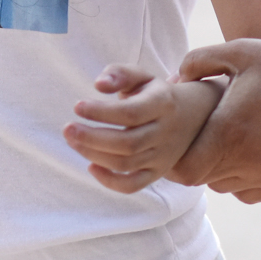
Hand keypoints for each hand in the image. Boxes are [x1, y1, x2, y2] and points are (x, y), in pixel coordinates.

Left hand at [64, 65, 223, 193]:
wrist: (192, 116)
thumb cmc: (154, 93)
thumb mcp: (142, 76)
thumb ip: (119, 74)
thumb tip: (99, 85)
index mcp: (163, 103)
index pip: (131, 113)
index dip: (101, 112)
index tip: (77, 106)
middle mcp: (165, 132)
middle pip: (127, 143)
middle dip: (92, 138)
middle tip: (68, 129)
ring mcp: (162, 156)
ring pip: (126, 163)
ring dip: (94, 155)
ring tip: (73, 141)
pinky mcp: (157, 172)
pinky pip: (133, 185)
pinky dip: (109, 181)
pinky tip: (91, 166)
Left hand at [168, 39, 260, 203]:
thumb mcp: (238, 51)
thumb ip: (198, 61)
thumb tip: (173, 80)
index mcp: (230, 133)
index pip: (186, 171)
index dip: (177, 161)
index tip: (181, 141)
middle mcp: (248, 161)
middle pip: (203, 179)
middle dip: (197, 160)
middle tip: (203, 136)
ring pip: (225, 186)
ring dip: (219, 169)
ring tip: (228, 140)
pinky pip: (248, 192)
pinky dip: (241, 178)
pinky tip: (248, 151)